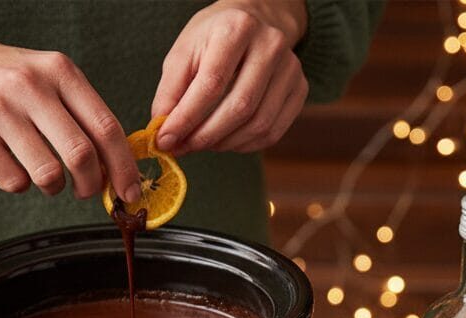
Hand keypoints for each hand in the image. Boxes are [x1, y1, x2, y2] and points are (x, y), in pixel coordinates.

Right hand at [0, 22, 140, 199]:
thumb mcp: (47, 76)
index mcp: (60, 71)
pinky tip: (15, 167)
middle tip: (88, 192)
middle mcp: (31, 86)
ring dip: (55, 189)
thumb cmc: (2, 76)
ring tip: (48, 179)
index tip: (130, 191)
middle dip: (92, 185)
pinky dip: (22, 185)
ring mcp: (0, 109)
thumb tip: (118, 166)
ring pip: (49, 174)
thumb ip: (82, 113)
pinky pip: (14, 182)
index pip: (107, 128)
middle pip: (82, 155)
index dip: (124, 167)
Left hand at [152, 1, 308, 154]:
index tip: (167, 139)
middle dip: (207, 136)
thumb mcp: (185, 52)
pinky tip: (227, 141)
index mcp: (236, 28)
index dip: (187, 118)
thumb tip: (165, 134)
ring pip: (259, 124)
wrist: (257, 21)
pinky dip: (246, 145)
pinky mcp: (300, 90)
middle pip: (240, 107)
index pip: (212, 84)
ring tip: (204, 144)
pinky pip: (273, 132)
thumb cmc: (215, 38)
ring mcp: (291, 69)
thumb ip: (171, 91)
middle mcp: (270, 46)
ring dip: (226, 144)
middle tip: (185, 148)